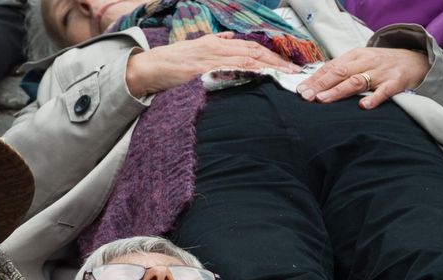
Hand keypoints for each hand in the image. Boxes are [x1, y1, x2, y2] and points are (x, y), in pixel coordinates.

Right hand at [126, 32, 299, 96]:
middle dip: (276, 61)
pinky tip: (261, 77)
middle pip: (253, 52)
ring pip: (246, 60)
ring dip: (268, 67)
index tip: (286, 65)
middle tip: (293, 71)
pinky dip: (248, 73)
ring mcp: (211, 59)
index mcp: (216, 43)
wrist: (149, 67)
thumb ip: (215, 43)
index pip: (249, 47)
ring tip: (285, 76)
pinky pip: (231, 71)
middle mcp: (216, 48)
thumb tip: (230, 38)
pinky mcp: (203, 70)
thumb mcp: (196, 47)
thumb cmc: (171, 61)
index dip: (270, 55)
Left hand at [295, 47, 429, 108]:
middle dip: (321, 84)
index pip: (331, 66)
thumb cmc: (382, 63)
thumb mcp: (361, 60)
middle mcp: (366, 61)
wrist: (416, 59)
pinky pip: (385, 91)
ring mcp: (382, 71)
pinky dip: (374, 98)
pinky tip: (363, 106)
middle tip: (306, 96)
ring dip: (338, 91)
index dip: (315, 78)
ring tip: (323, 99)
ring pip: (357, 81)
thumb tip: (316, 84)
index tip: (300, 89)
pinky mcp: (396, 82)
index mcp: (355, 55)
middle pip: (340, 72)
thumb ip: (342, 70)